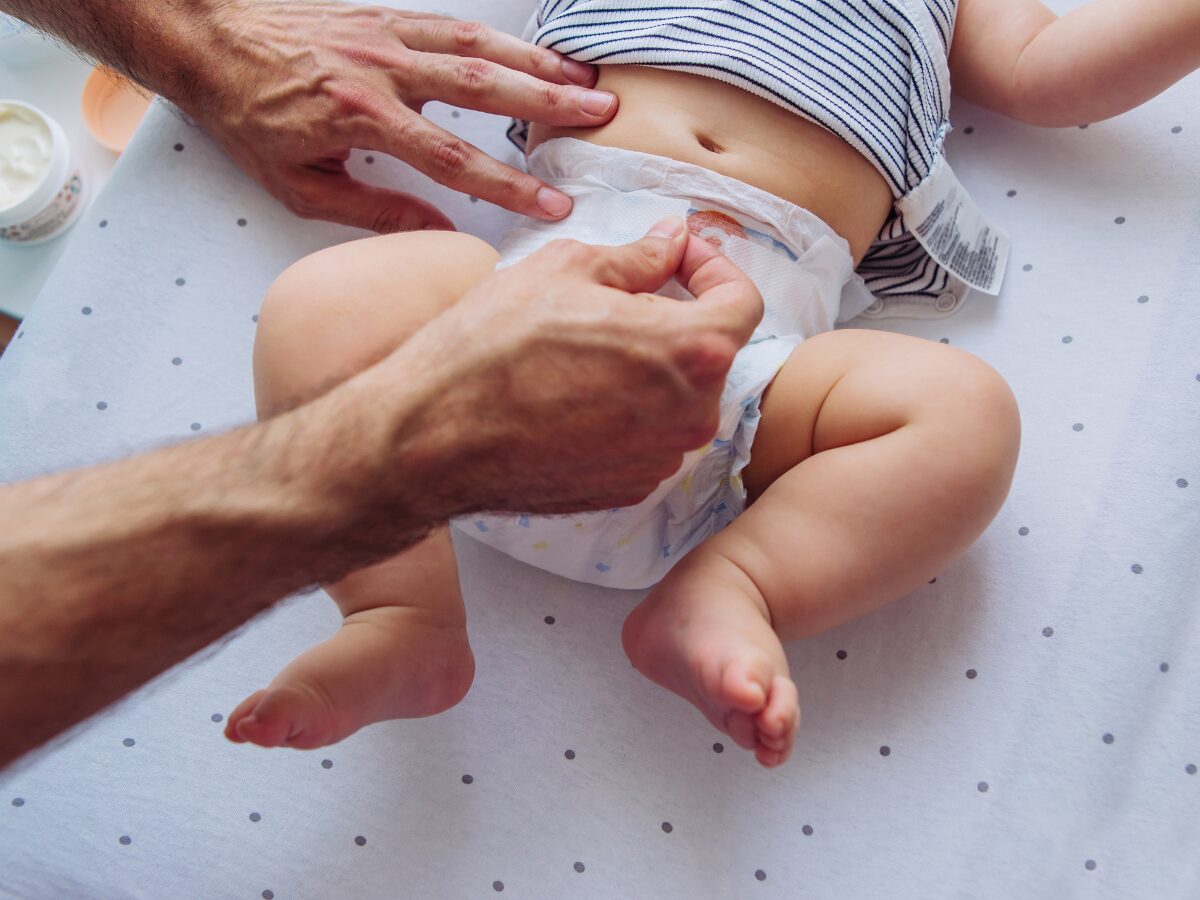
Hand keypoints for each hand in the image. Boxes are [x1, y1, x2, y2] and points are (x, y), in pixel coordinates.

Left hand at [181, 2, 617, 230]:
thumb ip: (375, 210)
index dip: (507, 185)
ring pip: (477, 46)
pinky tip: (533, 51)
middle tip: (600, 117)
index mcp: (362, 117)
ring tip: (587, 81)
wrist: (208, 42)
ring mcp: (387, 35)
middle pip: (482, 88)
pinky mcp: (385, 15)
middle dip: (548, 104)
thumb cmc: (248, 116)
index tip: (550, 203)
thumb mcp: (301, 185)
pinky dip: (502, 37)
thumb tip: (439, 234)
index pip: (453, 158)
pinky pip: (455, 25)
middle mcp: (382, 69)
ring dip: (538, 63)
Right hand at [380, 217, 764, 516]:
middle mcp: (690, 415)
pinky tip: (570, 394)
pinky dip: (624, 410)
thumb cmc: (491, 348)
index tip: (680, 255)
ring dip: (647, 366)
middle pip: (707, 352)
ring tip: (581, 348)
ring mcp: (659, 459)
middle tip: (618, 295)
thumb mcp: (565, 270)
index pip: (743, 302)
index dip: (714, 268)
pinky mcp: (626, 488)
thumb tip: (671, 242)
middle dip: (674, 316)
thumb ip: (639, 257)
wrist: (432, 436)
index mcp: (690, 350)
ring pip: (675, 397)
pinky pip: (645, 436)